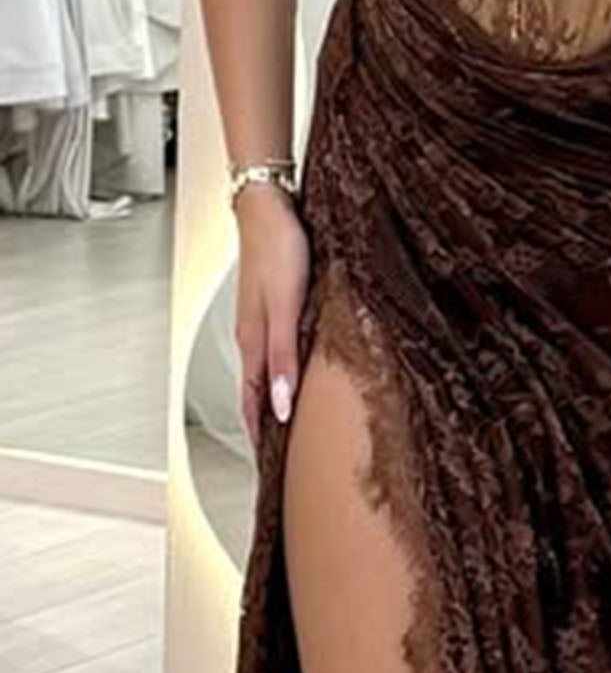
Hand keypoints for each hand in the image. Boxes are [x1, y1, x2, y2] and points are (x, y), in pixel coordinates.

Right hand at [233, 185, 310, 451]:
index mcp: (254, 341)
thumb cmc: (278, 248)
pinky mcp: (274, 301)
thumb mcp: (287, 307)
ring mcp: (262, 317)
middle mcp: (254, 334)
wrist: (269, 205)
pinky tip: (295, 367)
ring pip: (266, 369)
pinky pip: (275, 347)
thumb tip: (283, 406)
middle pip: (258, 391)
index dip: (261, 435)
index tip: (269, 466)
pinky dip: (282, 369)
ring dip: (274, 398)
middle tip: (279, 454)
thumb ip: (284, 355)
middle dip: (266, 424)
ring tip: (286, 422)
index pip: (255, 402)